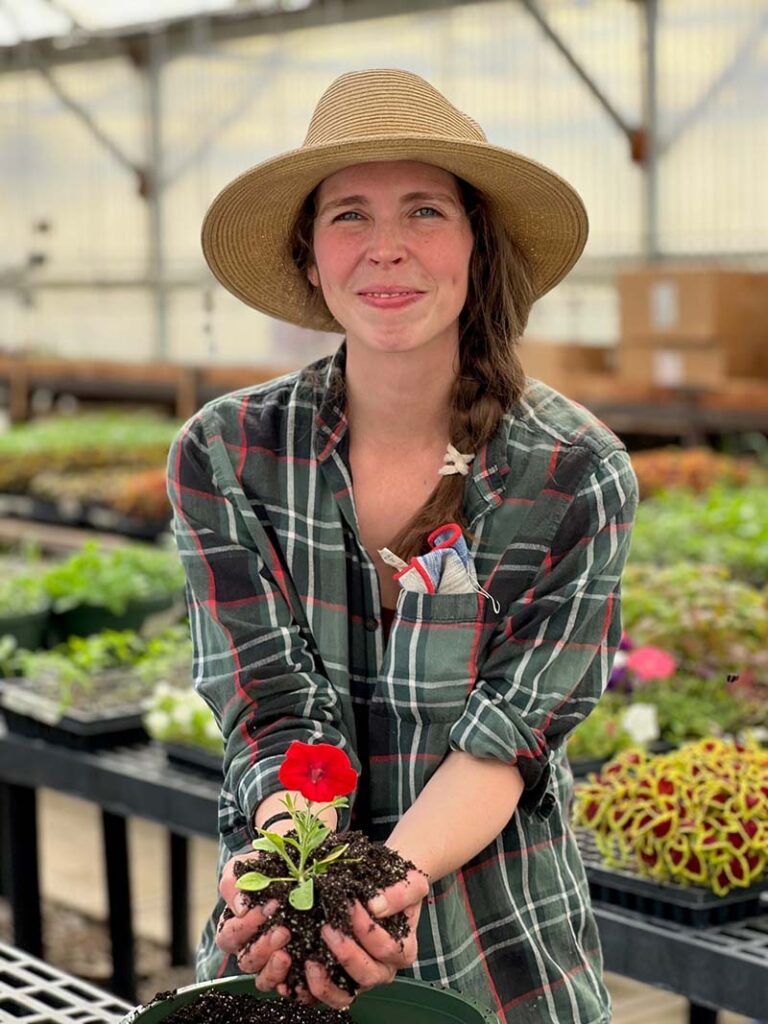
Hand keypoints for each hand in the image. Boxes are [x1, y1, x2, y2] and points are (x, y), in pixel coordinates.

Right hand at [215, 853, 291, 989]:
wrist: (304, 866)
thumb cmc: (273, 866)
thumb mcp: (252, 865)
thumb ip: (237, 882)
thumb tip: (241, 907)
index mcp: (237, 927)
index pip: (229, 937)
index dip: (245, 927)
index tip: (269, 907)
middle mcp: (253, 948)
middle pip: (246, 961)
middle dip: (263, 947)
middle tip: (283, 931)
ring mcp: (274, 962)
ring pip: (264, 980)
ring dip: (274, 970)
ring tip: (288, 954)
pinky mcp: (296, 971)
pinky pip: (291, 989)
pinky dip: (295, 987)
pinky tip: (303, 976)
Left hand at [299, 867, 429, 1009]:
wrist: (383, 885)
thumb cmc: (396, 885)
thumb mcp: (410, 882)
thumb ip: (400, 893)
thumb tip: (377, 906)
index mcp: (402, 950)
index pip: (386, 948)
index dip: (366, 929)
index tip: (350, 905)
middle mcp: (382, 970)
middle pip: (366, 975)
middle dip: (344, 953)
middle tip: (326, 927)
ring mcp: (358, 979)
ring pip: (344, 996)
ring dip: (325, 981)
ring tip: (310, 960)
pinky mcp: (337, 981)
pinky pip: (322, 995)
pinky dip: (307, 989)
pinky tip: (295, 975)